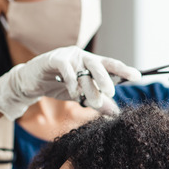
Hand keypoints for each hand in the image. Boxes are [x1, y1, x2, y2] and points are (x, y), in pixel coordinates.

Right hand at [0, 46, 140, 119]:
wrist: (30, 84)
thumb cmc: (57, 86)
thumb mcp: (80, 96)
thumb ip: (97, 102)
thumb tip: (116, 113)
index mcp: (90, 63)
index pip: (110, 64)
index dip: (124, 70)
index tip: (137, 76)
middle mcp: (82, 56)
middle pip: (99, 65)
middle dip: (105, 79)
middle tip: (110, 92)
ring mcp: (68, 55)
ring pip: (83, 69)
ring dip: (88, 86)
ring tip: (90, 101)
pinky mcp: (53, 58)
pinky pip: (66, 68)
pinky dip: (71, 81)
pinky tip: (73, 92)